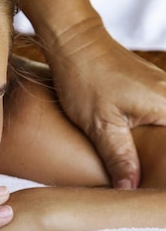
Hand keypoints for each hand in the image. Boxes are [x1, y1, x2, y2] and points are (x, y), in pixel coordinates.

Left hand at [45, 17, 165, 188]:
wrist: (73, 41)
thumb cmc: (84, 79)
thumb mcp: (100, 124)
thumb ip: (119, 157)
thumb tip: (130, 189)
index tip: (161, 186)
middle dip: (163, 160)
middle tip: (152, 183)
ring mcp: (163, 90)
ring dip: (159, 148)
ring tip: (148, 173)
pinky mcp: (150, 88)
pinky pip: (160, 115)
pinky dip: (153, 133)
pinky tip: (140, 150)